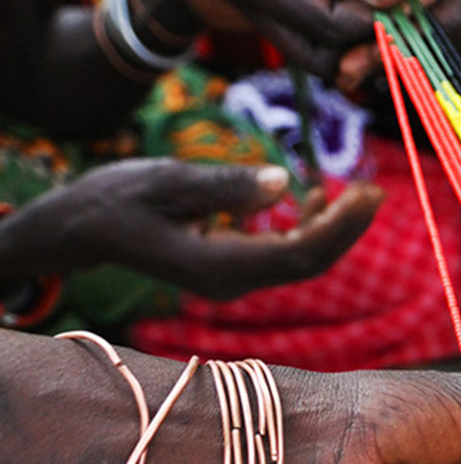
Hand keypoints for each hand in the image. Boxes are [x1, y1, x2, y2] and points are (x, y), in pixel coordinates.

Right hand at [0, 158, 381, 298]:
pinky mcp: (230, 267)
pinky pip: (280, 254)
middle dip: (345, 228)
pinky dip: (302, 226)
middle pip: (307, 263)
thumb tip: (283, 182)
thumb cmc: (117, 199)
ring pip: (297, 260)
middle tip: (375, 190)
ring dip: (330, 226)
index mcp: (217, 267)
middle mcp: (230, 282)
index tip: (366, 195)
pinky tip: (312, 196)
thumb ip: (227, 186)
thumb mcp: (168, 181)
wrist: (82, 227)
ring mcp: (231, 279)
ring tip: (359, 190)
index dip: (339, 227)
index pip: (298, 255)